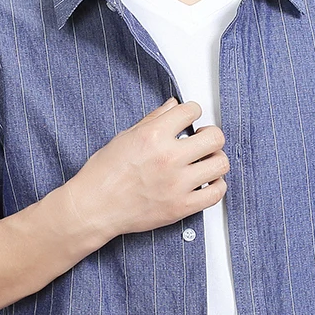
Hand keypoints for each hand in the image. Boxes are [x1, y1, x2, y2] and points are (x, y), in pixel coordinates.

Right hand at [64, 98, 229, 239]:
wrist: (94, 208)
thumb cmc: (103, 175)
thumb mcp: (125, 137)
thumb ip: (153, 120)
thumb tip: (172, 106)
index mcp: (153, 136)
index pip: (192, 111)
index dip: (192, 113)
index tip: (190, 119)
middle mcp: (168, 158)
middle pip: (215, 137)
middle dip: (211, 135)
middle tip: (204, 140)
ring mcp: (177, 184)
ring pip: (220, 164)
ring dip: (216, 160)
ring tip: (206, 162)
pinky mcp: (180, 207)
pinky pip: (215, 194)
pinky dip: (216, 186)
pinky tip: (207, 183)